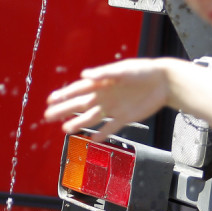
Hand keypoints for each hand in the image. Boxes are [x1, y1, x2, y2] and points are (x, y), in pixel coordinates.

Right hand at [44, 58, 168, 140]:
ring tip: (64, 129)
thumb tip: (84, 75)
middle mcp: (104, 96)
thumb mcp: (123, 70)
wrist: (164, 82)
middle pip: (80, 105)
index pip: (78, 90)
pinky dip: (101, 134)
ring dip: (78, 123)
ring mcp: (114, 108)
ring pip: (91, 118)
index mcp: (101, 83)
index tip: (49, 100)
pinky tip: (92, 139)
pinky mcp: (125, 117)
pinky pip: (110, 128)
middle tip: (47, 116)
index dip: (63, 94)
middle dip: (63, 110)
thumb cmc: (143, 70)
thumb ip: (104, 74)